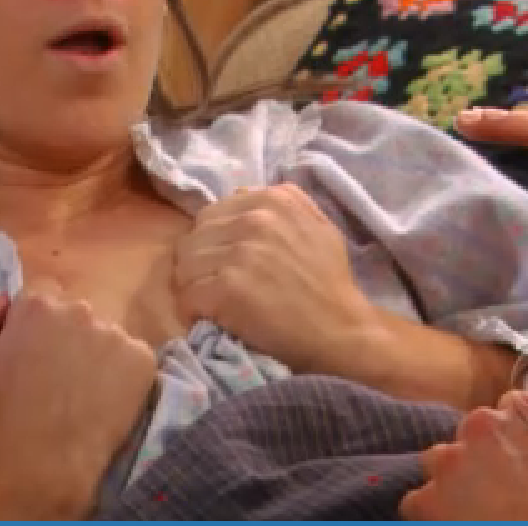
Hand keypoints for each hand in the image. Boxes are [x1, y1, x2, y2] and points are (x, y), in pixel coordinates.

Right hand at [0, 284, 157, 518]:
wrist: (48, 464)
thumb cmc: (2, 416)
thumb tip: (1, 299)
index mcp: (38, 304)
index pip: (40, 295)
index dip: (34, 323)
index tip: (31, 352)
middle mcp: (80, 309)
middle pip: (74, 311)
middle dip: (65, 334)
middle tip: (55, 374)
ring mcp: (116, 333)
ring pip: (104, 333)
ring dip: (94, 351)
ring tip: (81, 390)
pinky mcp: (143, 358)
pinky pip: (130, 356)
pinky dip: (120, 372)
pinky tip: (103, 398)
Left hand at [173, 184, 381, 375]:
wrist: (342, 331)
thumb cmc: (330, 283)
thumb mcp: (316, 227)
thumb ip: (281, 206)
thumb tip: (240, 196)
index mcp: (273, 199)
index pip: (211, 215)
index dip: (213, 243)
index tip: (223, 265)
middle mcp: (254, 218)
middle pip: (194, 238)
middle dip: (199, 264)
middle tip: (212, 288)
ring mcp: (239, 252)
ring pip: (184, 265)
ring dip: (193, 288)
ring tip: (211, 305)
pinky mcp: (227, 288)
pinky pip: (187, 296)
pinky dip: (194, 311)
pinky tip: (211, 319)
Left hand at [400, 391, 527, 520]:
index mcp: (523, 413)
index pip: (513, 404)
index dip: (518, 431)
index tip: (523, 452)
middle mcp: (479, 426)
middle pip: (473, 433)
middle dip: (482, 456)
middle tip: (500, 488)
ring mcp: (448, 462)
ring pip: (439, 463)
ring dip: (452, 481)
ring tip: (471, 509)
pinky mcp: (425, 499)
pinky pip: (418, 502)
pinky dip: (432, 514)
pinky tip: (452, 524)